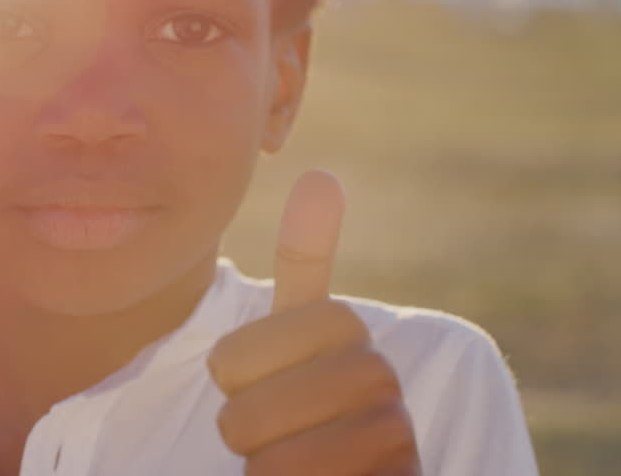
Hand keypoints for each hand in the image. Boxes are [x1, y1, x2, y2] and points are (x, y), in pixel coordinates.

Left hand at [207, 171, 420, 474]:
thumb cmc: (318, 410)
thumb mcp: (300, 336)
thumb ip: (308, 263)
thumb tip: (321, 174)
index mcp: (348, 333)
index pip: (234, 356)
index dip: (233, 375)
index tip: (265, 379)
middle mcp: (380, 383)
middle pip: (247, 408)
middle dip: (247, 427)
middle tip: (281, 429)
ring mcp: (387, 440)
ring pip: (267, 458)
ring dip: (266, 467)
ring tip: (301, 459)